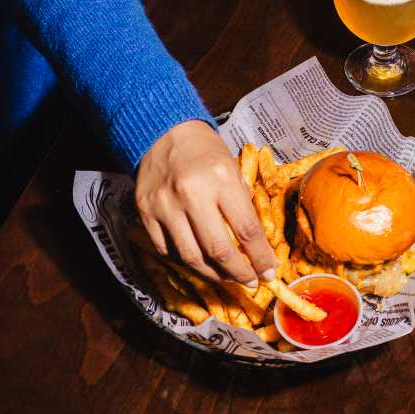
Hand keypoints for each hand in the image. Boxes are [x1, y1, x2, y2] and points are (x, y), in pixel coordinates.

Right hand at [135, 120, 276, 285]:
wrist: (163, 131)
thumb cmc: (206, 151)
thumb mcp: (232, 169)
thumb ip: (242, 205)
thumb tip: (255, 245)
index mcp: (221, 179)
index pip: (246, 229)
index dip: (260, 256)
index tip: (269, 271)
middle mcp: (191, 194)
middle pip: (218, 250)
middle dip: (239, 272)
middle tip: (250, 281)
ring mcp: (165, 206)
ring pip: (191, 257)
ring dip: (213, 274)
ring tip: (228, 278)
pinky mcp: (146, 213)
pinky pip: (167, 249)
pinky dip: (186, 261)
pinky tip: (200, 263)